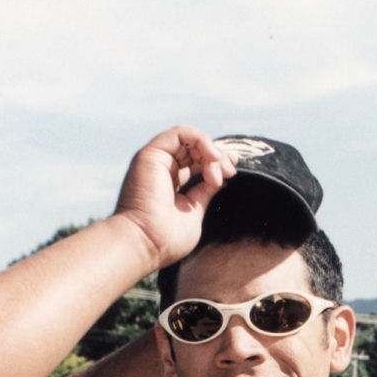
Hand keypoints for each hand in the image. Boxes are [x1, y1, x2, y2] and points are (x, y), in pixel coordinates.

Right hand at [114, 125, 236, 270]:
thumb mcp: (194, 212)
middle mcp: (162, 170)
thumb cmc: (166, 239)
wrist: (145, 243)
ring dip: (211, 152)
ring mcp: (156, 161)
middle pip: (196, 150)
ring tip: (221, 171)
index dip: (216, 163)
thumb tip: (220, 178)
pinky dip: (201, 140)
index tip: (231, 174)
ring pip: (190, 140)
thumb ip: (204, 193)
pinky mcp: (152, 153)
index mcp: (170, 185)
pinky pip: (181, 133)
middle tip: (230, 172)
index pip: (196, 163)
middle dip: (218, 157)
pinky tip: (213, 157)